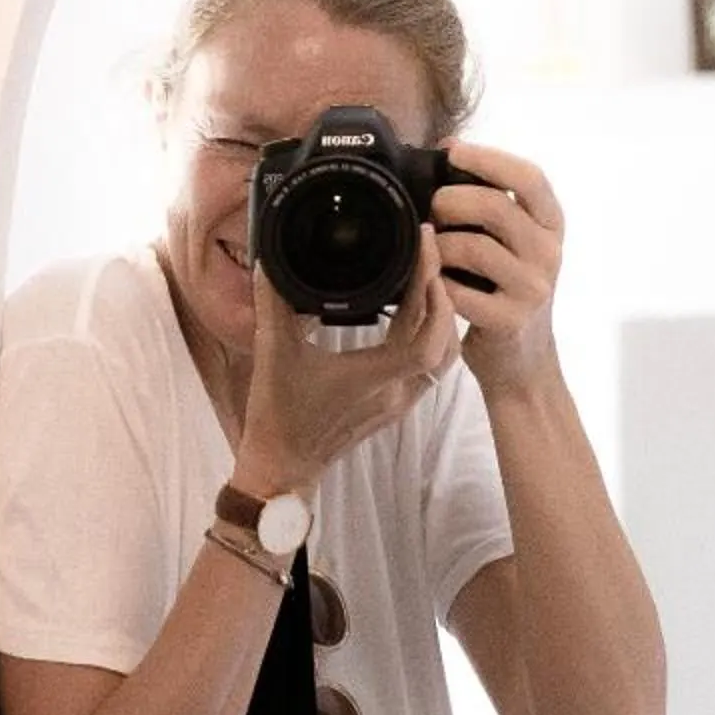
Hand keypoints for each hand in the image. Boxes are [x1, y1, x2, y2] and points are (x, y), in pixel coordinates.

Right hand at [234, 227, 459, 492]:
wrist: (282, 465)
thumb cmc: (277, 415)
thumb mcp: (272, 352)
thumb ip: (272, 303)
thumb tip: (269, 262)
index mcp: (373, 378)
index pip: (424, 332)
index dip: (432, 290)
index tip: (424, 250)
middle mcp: (396, 392)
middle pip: (445, 340)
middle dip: (443, 294)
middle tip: (429, 254)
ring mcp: (399, 403)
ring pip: (445, 357)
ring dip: (444, 318)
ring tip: (429, 280)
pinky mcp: (395, 407)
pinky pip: (431, 368)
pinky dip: (434, 338)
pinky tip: (419, 316)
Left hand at [432, 143, 564, 399]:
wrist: (521, 359)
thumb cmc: (505, 289)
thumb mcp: (513, 241)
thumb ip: (491, 200)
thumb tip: (448, 148)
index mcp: (551, 225)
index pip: (530, 178)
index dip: (489, 158)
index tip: (452, 150)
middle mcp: (549, 253)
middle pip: (494, 206)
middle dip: (449, 200)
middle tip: (430, 208)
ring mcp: (533, 288)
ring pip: (472, 247)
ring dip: (437, 244)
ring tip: (430, 249)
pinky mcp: (510, 320)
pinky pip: (458, 290)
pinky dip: (436, 282)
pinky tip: (433, 282)